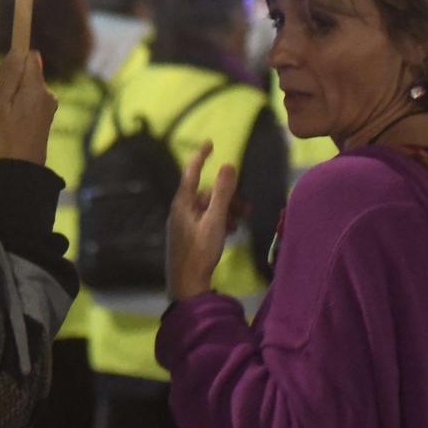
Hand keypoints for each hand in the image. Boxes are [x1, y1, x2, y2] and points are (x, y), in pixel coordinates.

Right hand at [0, 48, 56, 163]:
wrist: (19, 169)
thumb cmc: (5, 136)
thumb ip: (10, 76)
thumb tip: (18, 51)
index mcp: (35, 88)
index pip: (30, 56)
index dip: (15, 59)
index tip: (2, 74)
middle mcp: (47, 93)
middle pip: (29, 71)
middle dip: (13, 78)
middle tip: (0, 100)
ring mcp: (49, 105)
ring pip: (29, 85)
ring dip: (16, 92)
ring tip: (5, 115)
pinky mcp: (47, 115)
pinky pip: (32, 98)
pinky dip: (21, 103)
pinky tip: (13, 121)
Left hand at [168, 141, 237, 302]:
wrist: (187, 285)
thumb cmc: (200, 251)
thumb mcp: (215, 221)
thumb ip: (222, 193)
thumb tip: (228, 165)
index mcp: (182, 203)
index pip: (191, 172)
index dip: (201, 156)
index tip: (210, 142)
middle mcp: (180, 211)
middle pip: (205, 194)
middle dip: (226, 197)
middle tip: (246, 209)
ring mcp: (183, 225)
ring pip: (208, 209)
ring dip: (225, 212)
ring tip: (239, 224)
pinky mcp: (188, 237)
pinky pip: (206, 221)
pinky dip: (219, 222)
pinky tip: (230, 233)